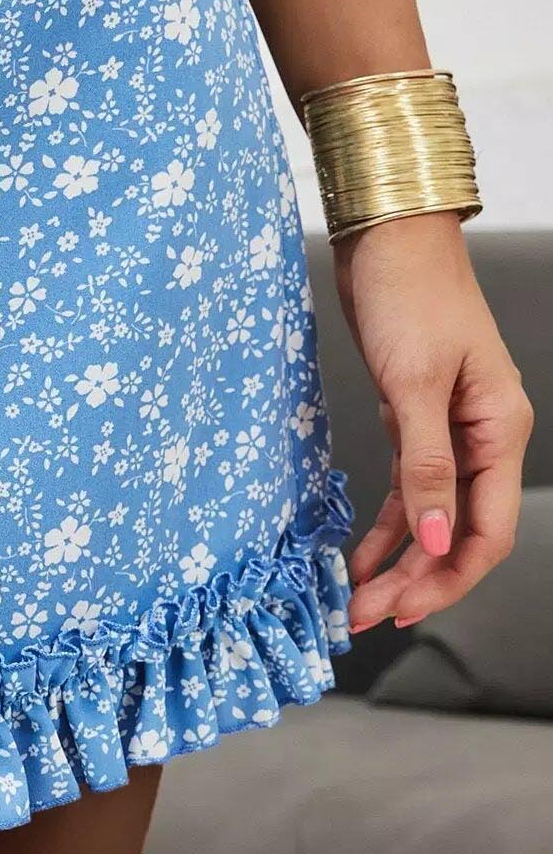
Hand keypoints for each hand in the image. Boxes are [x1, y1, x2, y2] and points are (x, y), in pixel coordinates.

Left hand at [336, 212, 532, 632]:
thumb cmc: (407, 294)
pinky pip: (406, 487)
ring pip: (429, 515)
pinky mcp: (414, 416)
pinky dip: (384, 524)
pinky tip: (358, 556)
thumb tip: (432, 538)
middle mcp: (482, 436)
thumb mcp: (413, 383)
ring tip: (354, 602)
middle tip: (361, 617)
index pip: (484, 530)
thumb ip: (425, 464)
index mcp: (500, 430)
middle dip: (414, 580)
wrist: (386, 236)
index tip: (399, 609)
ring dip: (395, 560)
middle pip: (457, 532)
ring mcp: (449, 428)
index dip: (445, 578)